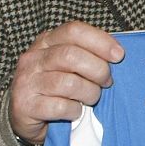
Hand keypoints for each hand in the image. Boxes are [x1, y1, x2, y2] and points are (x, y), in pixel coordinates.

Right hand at [8, 21, 124, 143]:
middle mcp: (33, 58)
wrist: (26, 114)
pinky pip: (60, 107)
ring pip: (68, 83)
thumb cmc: (57, 86)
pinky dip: (75, 110)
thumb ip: (88, 54)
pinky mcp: (25, 106)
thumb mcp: (70, 65)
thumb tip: (118, 55)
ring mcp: (27, 82)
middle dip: (98, 70)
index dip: (100, 41)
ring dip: (89, 92)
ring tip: (91, 98)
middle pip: (71, 55)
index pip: (74, 31)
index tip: (119, 55)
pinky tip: (75, 111)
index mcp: (46, 41)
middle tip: (107, 82)